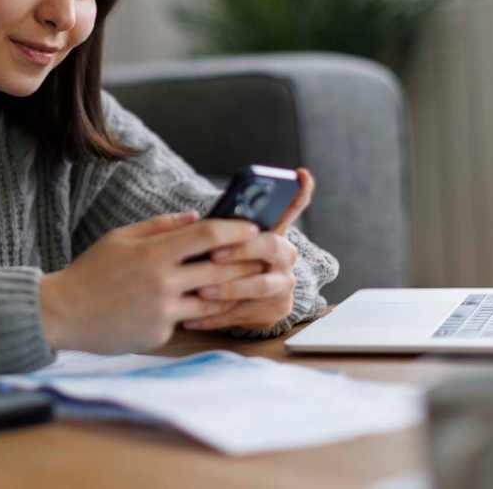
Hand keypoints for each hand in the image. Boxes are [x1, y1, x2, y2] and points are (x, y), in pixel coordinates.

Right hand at [40, 210, 261, 353]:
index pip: (207, 235)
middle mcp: (163, 282)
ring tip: (247, 282)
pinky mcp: (160, 334)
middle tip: (264, 256)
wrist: (64, 313)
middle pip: (221, 269)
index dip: (235, 229)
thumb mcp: (120, 238)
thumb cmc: (91, 271)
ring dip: (232, 291)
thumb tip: (196, 217)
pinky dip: (196, 311)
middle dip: (246, 262)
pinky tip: (206, 305)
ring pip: (212, 300)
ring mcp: (163, 311)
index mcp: (153, 253)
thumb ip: (159, 226)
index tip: (253, 227)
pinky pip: (187, 319)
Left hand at [182, 168, 314, 331]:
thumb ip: (216, 228)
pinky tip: (192, 318)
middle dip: (242, 250)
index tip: (299, 174)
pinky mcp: (275, 310)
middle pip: (271, 246)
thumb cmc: (222, 261)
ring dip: (229, 289)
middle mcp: (286, 256)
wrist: (239, 301)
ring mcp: (283, 284)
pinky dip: (216, 316)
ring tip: (201, 291)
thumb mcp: (220, 241)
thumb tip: (193, 219)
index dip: (300, 191)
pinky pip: (245, 314)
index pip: (294, 205)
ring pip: (261, 286)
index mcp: (274, 231)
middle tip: (214, 255)